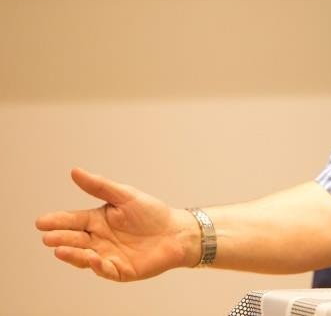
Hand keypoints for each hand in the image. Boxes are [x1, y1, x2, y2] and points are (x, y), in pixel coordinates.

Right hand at [36, 168, 194, 280]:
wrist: (177, 231)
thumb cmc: (151, 212)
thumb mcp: (125, 195)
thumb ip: (100, 186)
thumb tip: (75, 171)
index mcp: (98, 220)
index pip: (74, 220)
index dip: (58, 221)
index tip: (41, 222)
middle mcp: (98, 239)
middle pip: (75, 239)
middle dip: (60, 239)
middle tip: (48, 237)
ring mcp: (107, 256)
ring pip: (84, 257)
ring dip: (72, 254)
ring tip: (60, 249)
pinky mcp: (119, 270)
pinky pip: (105, 269)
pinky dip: (97, 265)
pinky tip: (92, 258)